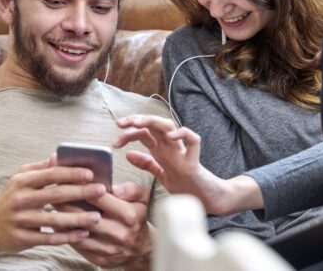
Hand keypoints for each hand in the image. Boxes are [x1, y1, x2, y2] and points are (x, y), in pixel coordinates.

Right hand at [0, 155, 106, 269]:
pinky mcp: (22, 238)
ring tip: (97, 217)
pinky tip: (83, 234)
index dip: (71, 173)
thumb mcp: (20, 180)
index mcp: (22, 182)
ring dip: (78, 219)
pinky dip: (67, 237)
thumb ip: (40, 169)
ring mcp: (21, 220)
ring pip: (54, 220)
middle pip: (55, 195)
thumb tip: (58, 156)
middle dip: (81, 192)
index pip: (51, 174)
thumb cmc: (10, 199)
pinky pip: (49, 239)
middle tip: (102, 191)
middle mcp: (20, 199)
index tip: (91, 173)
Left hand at [60, 182, 152, 268]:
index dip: (82, 187)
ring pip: (79, 233)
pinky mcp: (99, 259)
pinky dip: (66, 235)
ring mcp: (108, 248)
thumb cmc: (136, 217)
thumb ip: (131, 189)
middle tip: (54, 193)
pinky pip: (78, 246)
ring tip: (52, 207)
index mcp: (129, 215)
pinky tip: (58, 224)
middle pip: (86, 217)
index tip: (68, 179)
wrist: (139, 248)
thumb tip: (114, 188)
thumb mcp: (142, 199)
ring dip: (64, 221)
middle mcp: (119, 233)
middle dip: (68, 204)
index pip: (100, 198)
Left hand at [113, 114, 231, 214]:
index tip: (114, 142)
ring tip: (137, 123)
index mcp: (163, 151)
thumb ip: (147, 164)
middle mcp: (172, 148)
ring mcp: (183, 153)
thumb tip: (128, 154)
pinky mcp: (194, 162)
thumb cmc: (188, 187)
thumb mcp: (162, 175)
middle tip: (120, 124)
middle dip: (136, 120)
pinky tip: (170, 136)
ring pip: (170, 126)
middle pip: (154, 125)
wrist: (208, 201)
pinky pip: (193, 141)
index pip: (144, 133)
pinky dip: (183, 134)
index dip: (128, 133)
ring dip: (152, 121)